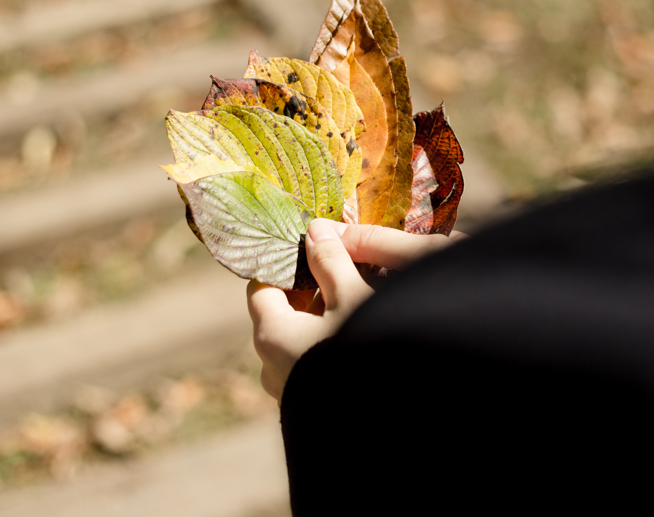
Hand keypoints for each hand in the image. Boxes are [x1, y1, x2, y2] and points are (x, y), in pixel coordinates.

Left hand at [247, 219, 462, 400]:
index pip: (262, 287)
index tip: (311, 249)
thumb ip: (331, 260)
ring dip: (324, 324)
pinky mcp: (312, 410)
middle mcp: (272, 366)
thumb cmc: (366, 349)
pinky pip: (314, 368)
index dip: (285, 265)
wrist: (391, 423)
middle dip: (310, 293)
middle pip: (282, 316)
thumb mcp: (353, 294)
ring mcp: (291, 392)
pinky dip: (330, 349)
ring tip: (359, 305)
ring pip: (300, 344)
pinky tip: (362, 339)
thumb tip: (315, 230)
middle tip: (342, 272)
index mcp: (271, 333)